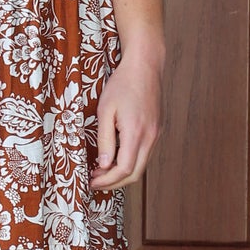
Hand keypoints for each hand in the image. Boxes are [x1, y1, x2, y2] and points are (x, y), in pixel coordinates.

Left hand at [90, 45, 163, 190]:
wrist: (145, 66)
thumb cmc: (122, 84)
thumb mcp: (105, 110)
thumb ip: (105, 140)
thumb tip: (104, 165)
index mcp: (136, 132)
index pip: (125, 169)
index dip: (108, 181)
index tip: (92, 181)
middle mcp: (150, 137)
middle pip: (135, 173)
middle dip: (114, 182)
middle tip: (96, 181)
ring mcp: (156, 134)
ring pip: (142, 165)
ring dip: (122, 172)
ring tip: (102, 170)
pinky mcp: (157, 130)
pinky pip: (145, 154)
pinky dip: (131, 161)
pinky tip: (116, 156)